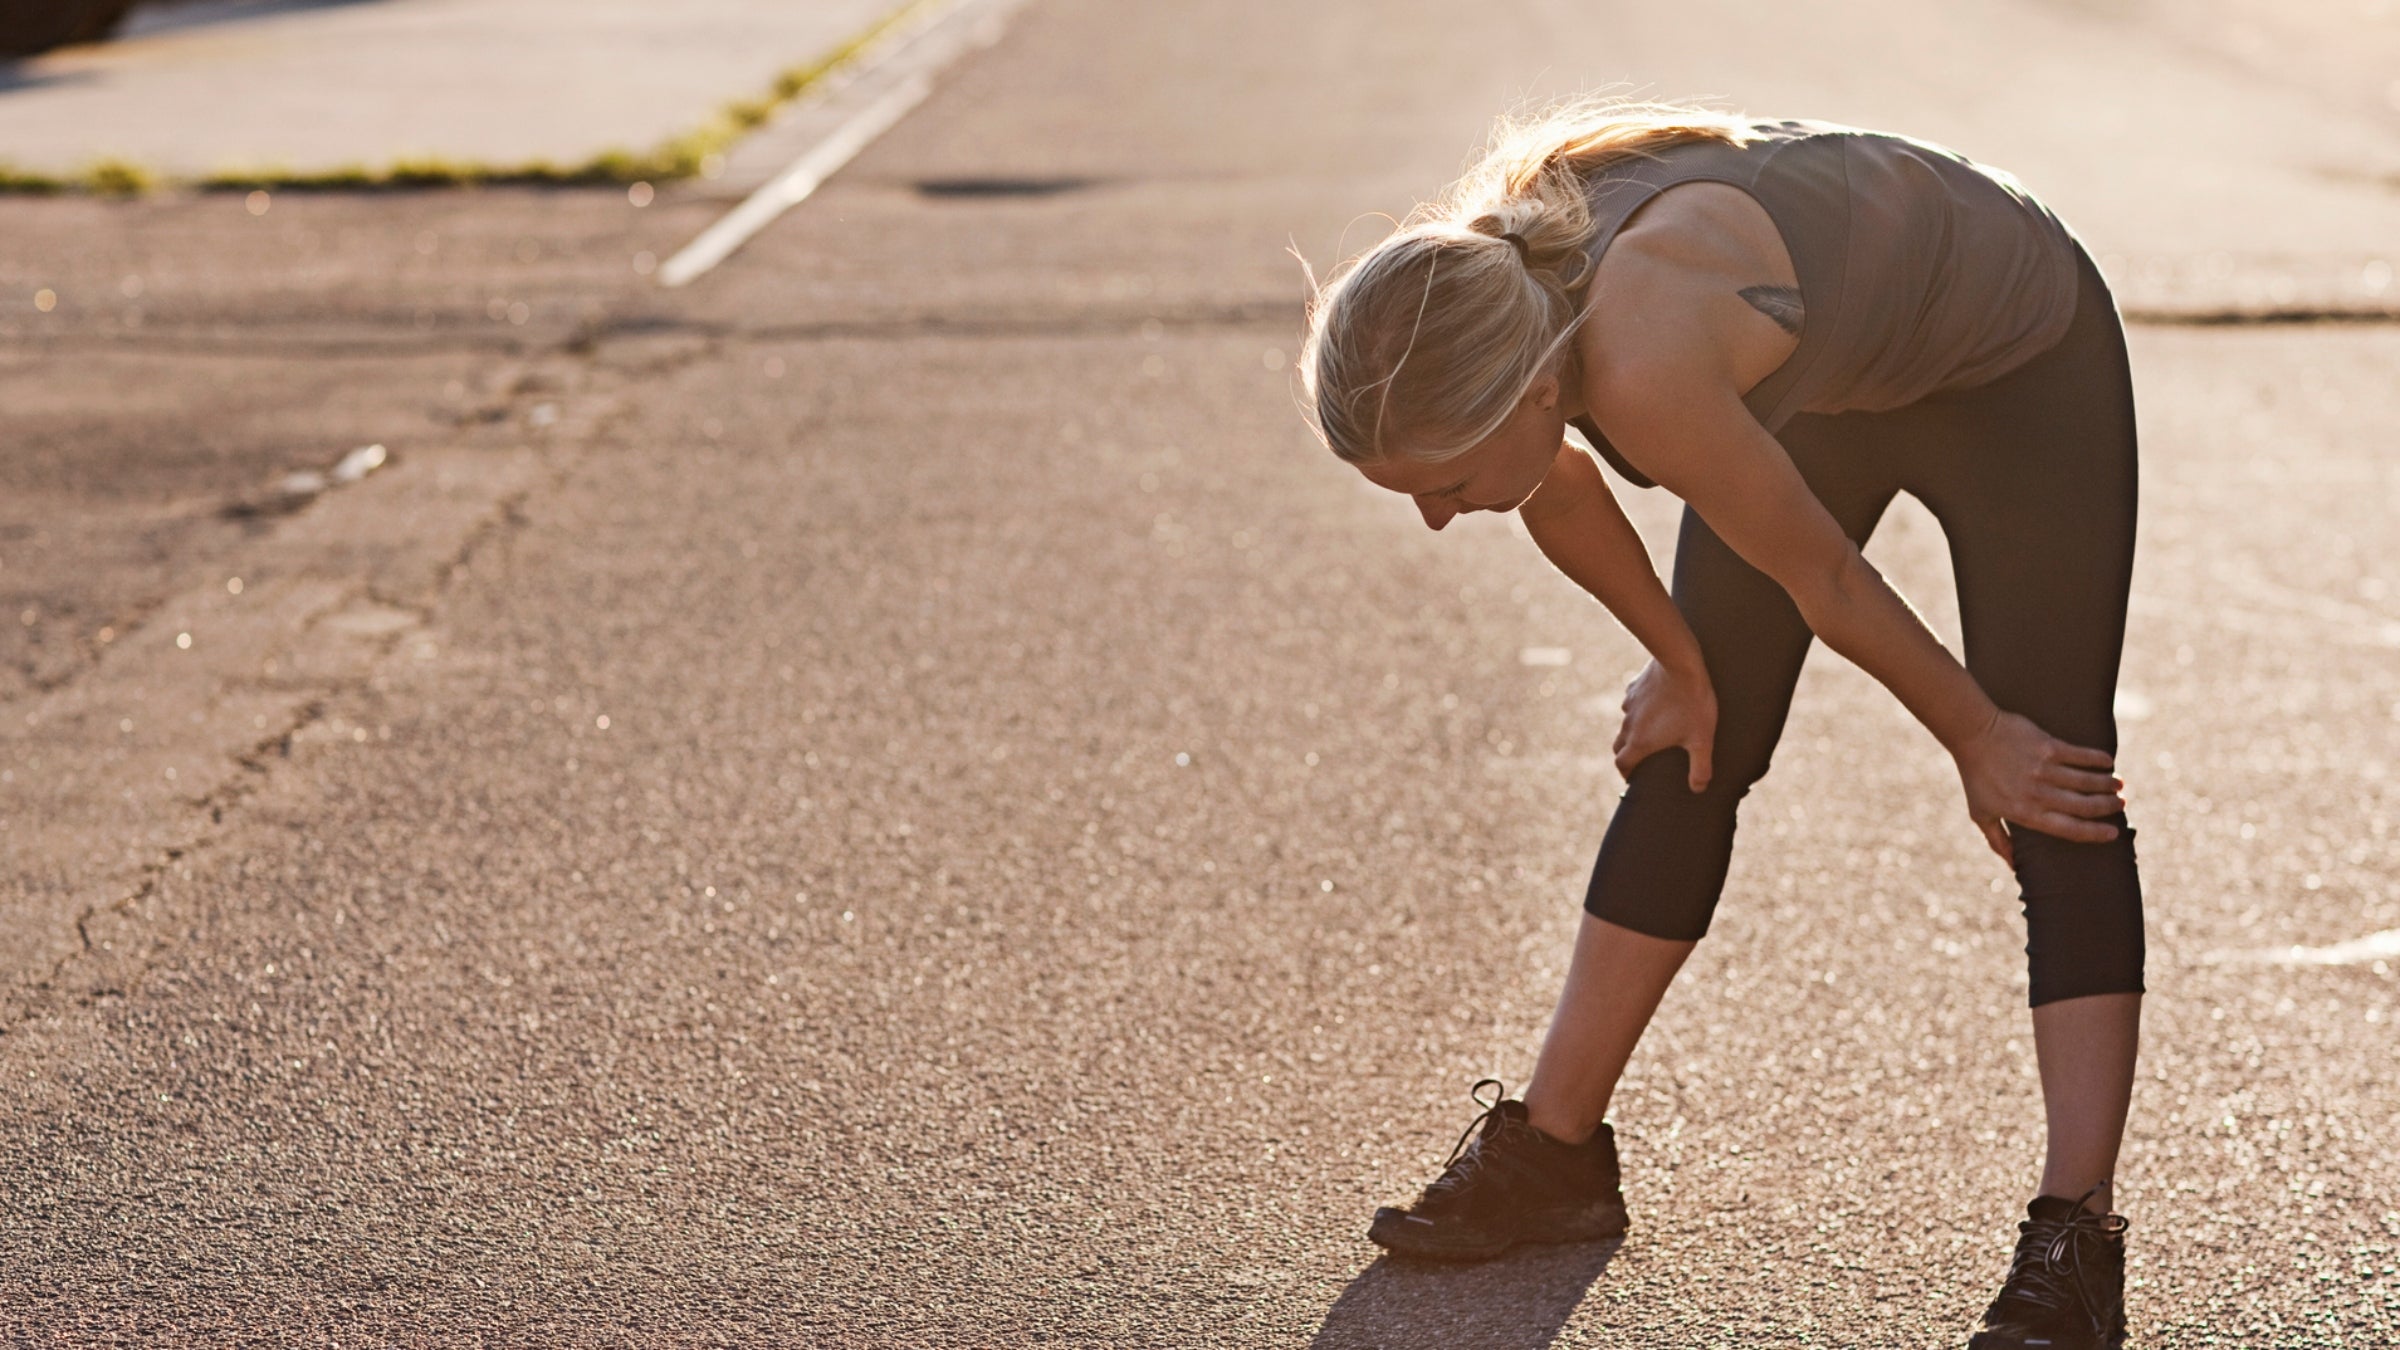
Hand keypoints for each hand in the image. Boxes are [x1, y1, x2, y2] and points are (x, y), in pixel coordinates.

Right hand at [1614, 659, 1715, 791]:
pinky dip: (1638, 710)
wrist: (1680, 662)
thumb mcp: (1702, 739)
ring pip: (1625, 724)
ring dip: (1633, 731)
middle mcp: (1629, 724)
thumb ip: (1701, 767)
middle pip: (1619, 746)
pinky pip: (1631, 703)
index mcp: (1640, 741)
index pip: (1622, 764)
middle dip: (1626, 755)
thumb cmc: (1692, 703)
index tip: (1633, 779)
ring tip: (1651, 731)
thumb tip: (1699, 789)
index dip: (1626, 774)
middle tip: (1641, 759)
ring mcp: (1629, 704)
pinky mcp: (1633, 687)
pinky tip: (1654, 705)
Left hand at [1954, 710, 2123, 865]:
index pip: (2069, 829)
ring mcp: (2043, 769)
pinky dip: (2098, 759)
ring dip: (2108, 784)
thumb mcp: (1981, 813)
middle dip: (2108, 807)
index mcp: (2025, 813)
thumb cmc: (1976, 776)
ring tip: (2119, 786)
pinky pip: (2080, 755)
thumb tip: (2013, 867)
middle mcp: (2037, 794)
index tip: (2113, 833)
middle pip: (2084, 806)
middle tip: (2121, 804)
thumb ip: (1998, 841)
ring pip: (2087, 781)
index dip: (2094, 833)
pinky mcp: (2048, 746)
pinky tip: (2108, 761)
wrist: (1972, 734)